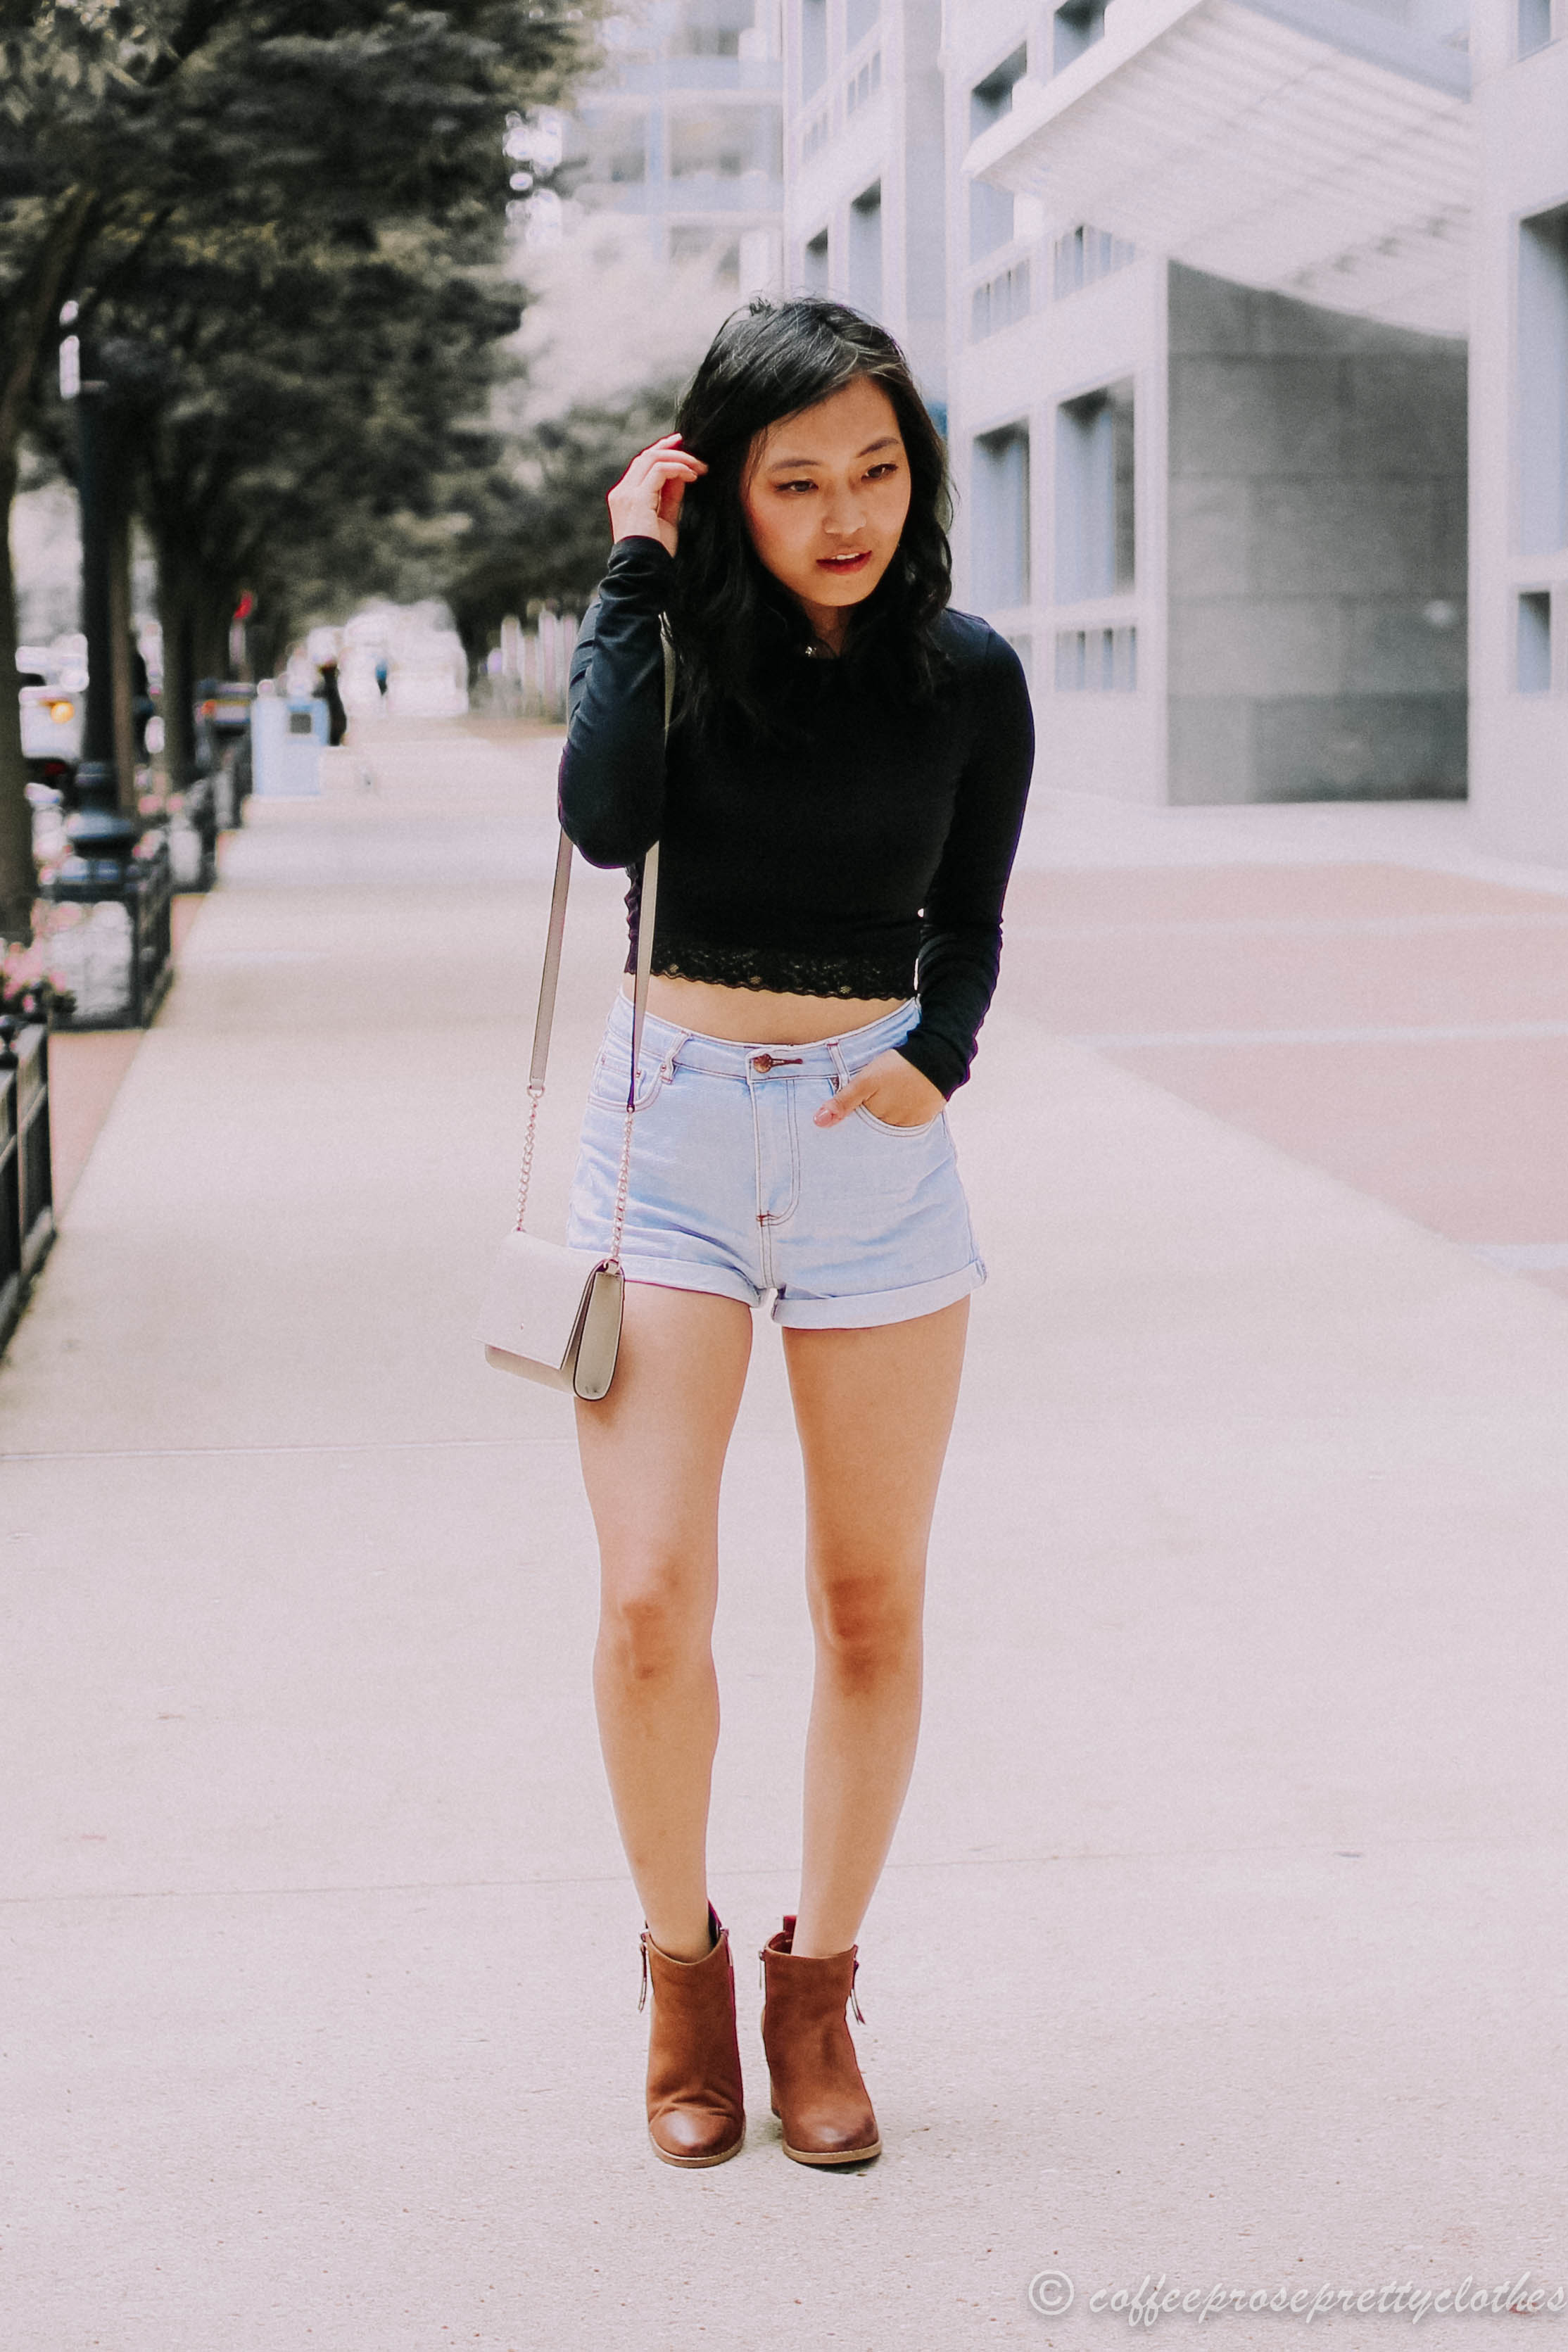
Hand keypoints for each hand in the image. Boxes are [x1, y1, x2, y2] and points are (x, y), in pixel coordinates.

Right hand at [606, 432, 707, 557]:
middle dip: (672, 449)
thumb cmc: (655, 553)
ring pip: (652, 458)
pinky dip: (678, 469)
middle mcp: (622, 492)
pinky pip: (659, 470)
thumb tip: (682, 474)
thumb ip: (670, 496)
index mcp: (625, 497)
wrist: (643, 571)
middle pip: (646, 457)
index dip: (663, 453)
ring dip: (680, 459)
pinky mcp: (637, 498)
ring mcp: (626, 494)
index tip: (684, 450)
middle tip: (697, 453)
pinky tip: (692, 476)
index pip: (642, 465)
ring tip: (700, 468)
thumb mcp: (666, 519)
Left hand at [814, 1049, 944, 1129]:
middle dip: (870, 1118)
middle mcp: (893, 1125)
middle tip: (875, 1098)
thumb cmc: (898, 1066)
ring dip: (888, 1116)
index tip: (852, 1108)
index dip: (853, 1116)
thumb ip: (843, 1101)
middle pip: (875, 1125)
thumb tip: (818, 1122)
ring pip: (891, 1123)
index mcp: (876, 1116)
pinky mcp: (925, 1117)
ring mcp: (910, 1122)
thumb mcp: (866, 1080)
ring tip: (891, 1097)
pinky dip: (904, 1114)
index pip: (858, 1124)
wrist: (938, 1056)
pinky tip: (904, 1100)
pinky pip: (909, 1121)